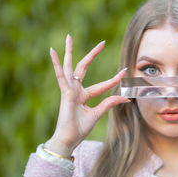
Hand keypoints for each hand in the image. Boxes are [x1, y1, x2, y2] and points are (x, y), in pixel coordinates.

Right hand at [44, 35, 128, 156]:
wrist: (69, 139)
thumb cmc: (79, 129)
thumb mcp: (97, 114)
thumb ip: (108, 104)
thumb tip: (124, 98)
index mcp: (83, 95)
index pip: (102, 85)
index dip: (114, 80)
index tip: (125, 72)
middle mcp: (76, 90)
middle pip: (83, 67)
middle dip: (92, 54)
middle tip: (102, 42)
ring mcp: (69, 90)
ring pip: (70, 67)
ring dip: (69, 52)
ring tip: (68, 37)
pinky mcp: (65, 93)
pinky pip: (61, 76)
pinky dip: (56, 63)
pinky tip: (53, 51)